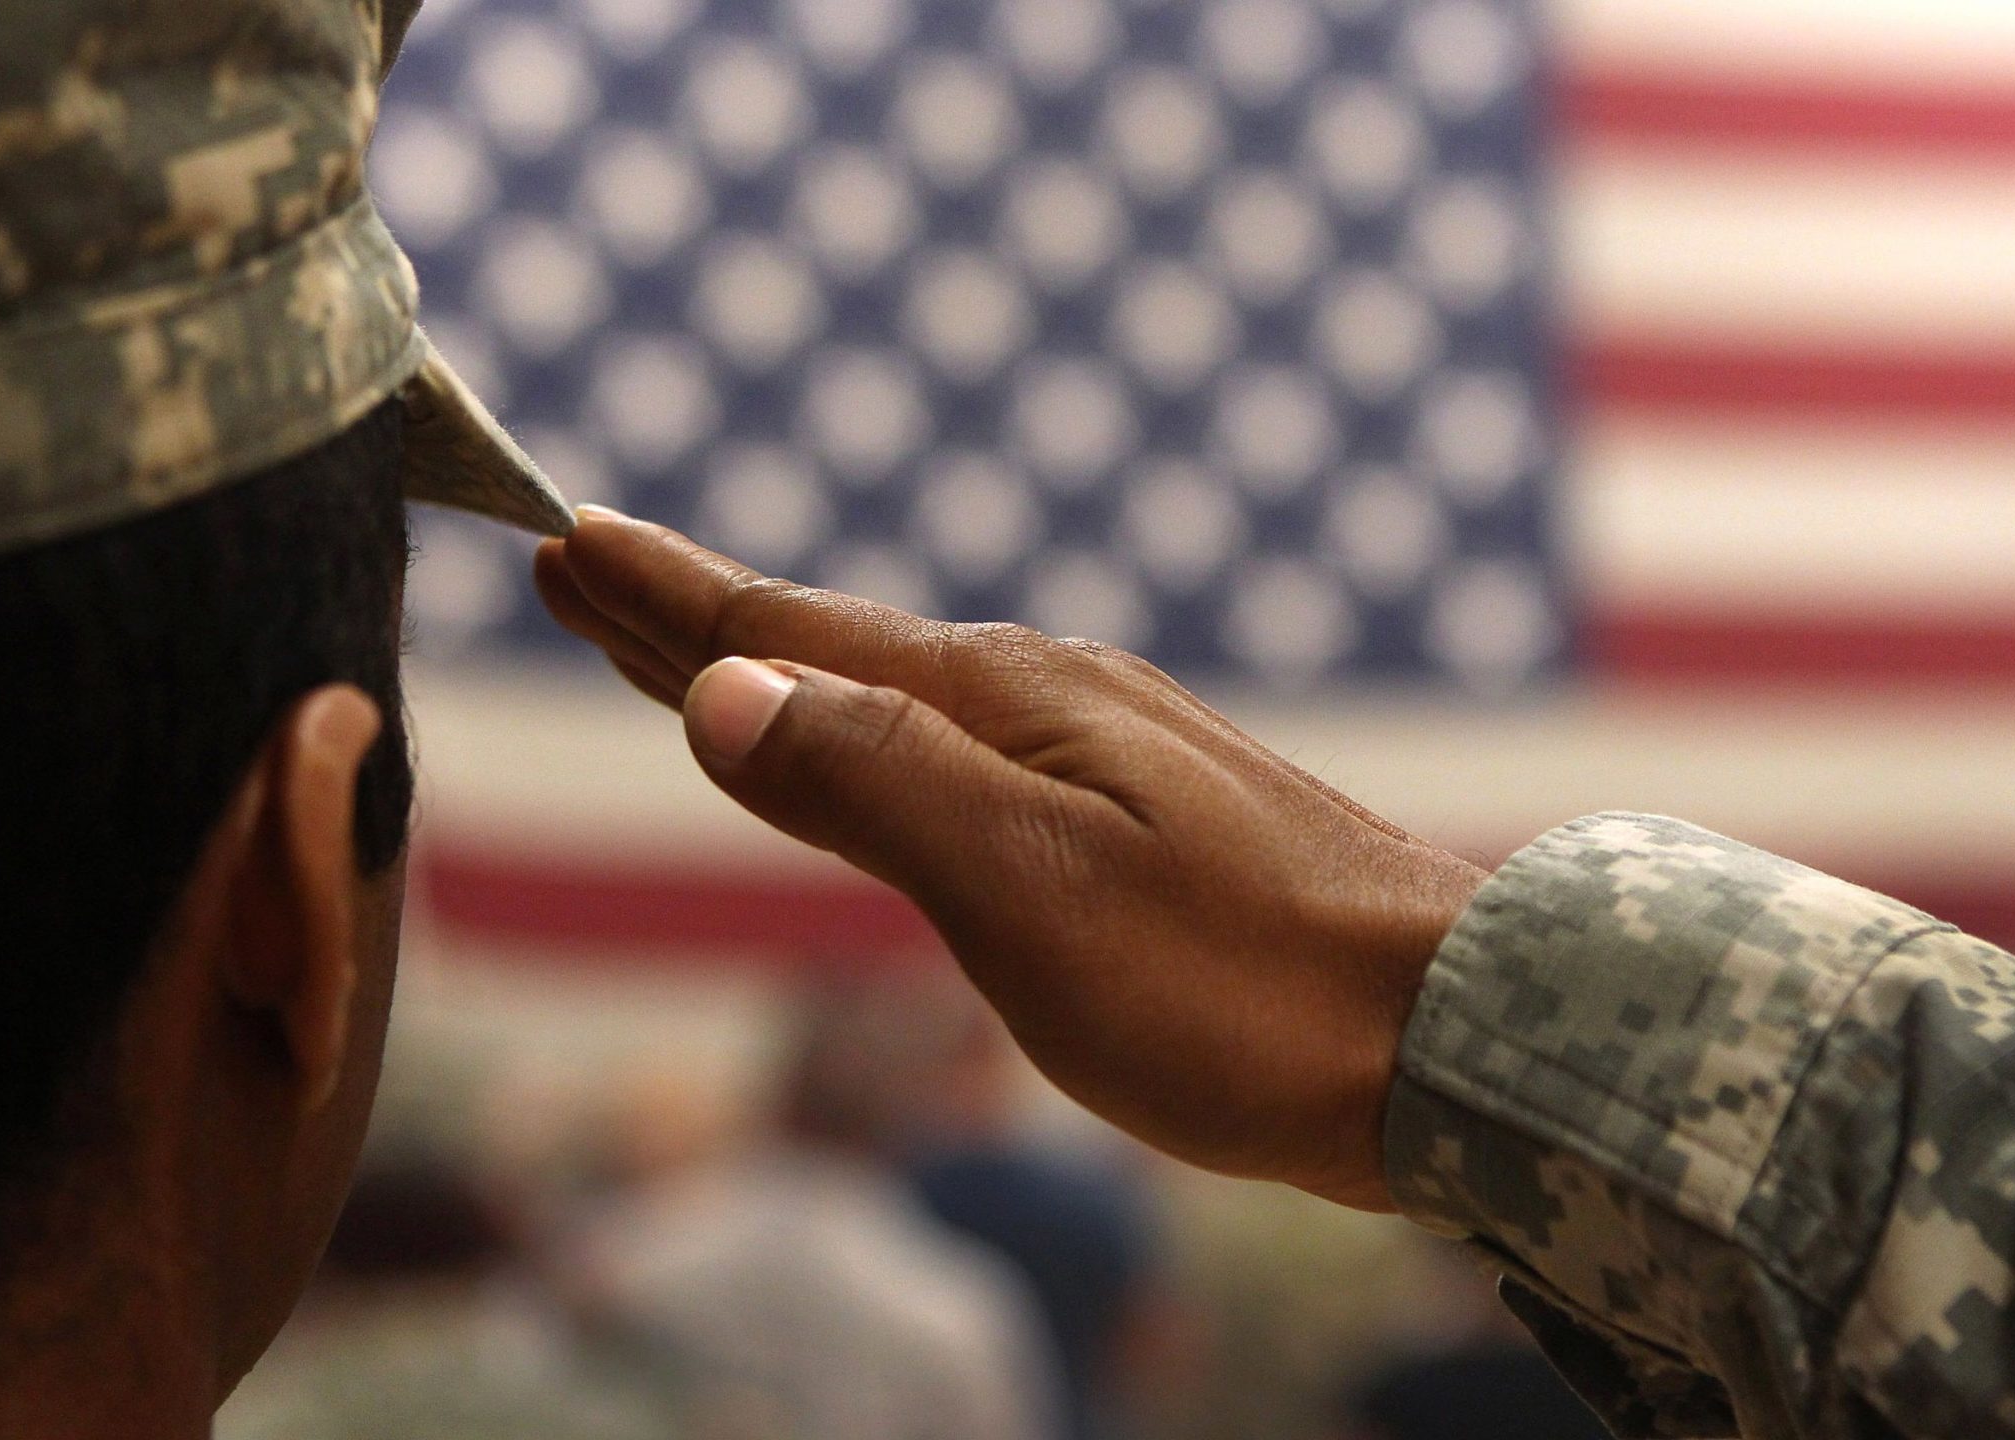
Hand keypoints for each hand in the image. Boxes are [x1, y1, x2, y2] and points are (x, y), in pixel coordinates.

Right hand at [533, 510, 1487, 1210]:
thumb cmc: (1241, 985)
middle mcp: (1050, 704)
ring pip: (899, 700)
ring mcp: (1107, 755)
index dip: (670, 601)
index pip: (794, 636)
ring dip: (786, 671)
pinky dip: (881, 738)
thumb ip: (877, 784)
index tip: (567, 541)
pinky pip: (965, 753)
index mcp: (1005, 706)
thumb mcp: (1030, 889)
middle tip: (586, 567)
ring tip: (701, 655)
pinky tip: (892, 756)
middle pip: (835, 649)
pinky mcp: (1151, 819)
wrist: (1447, 1038)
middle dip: (701, 619)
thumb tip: (729, 687)